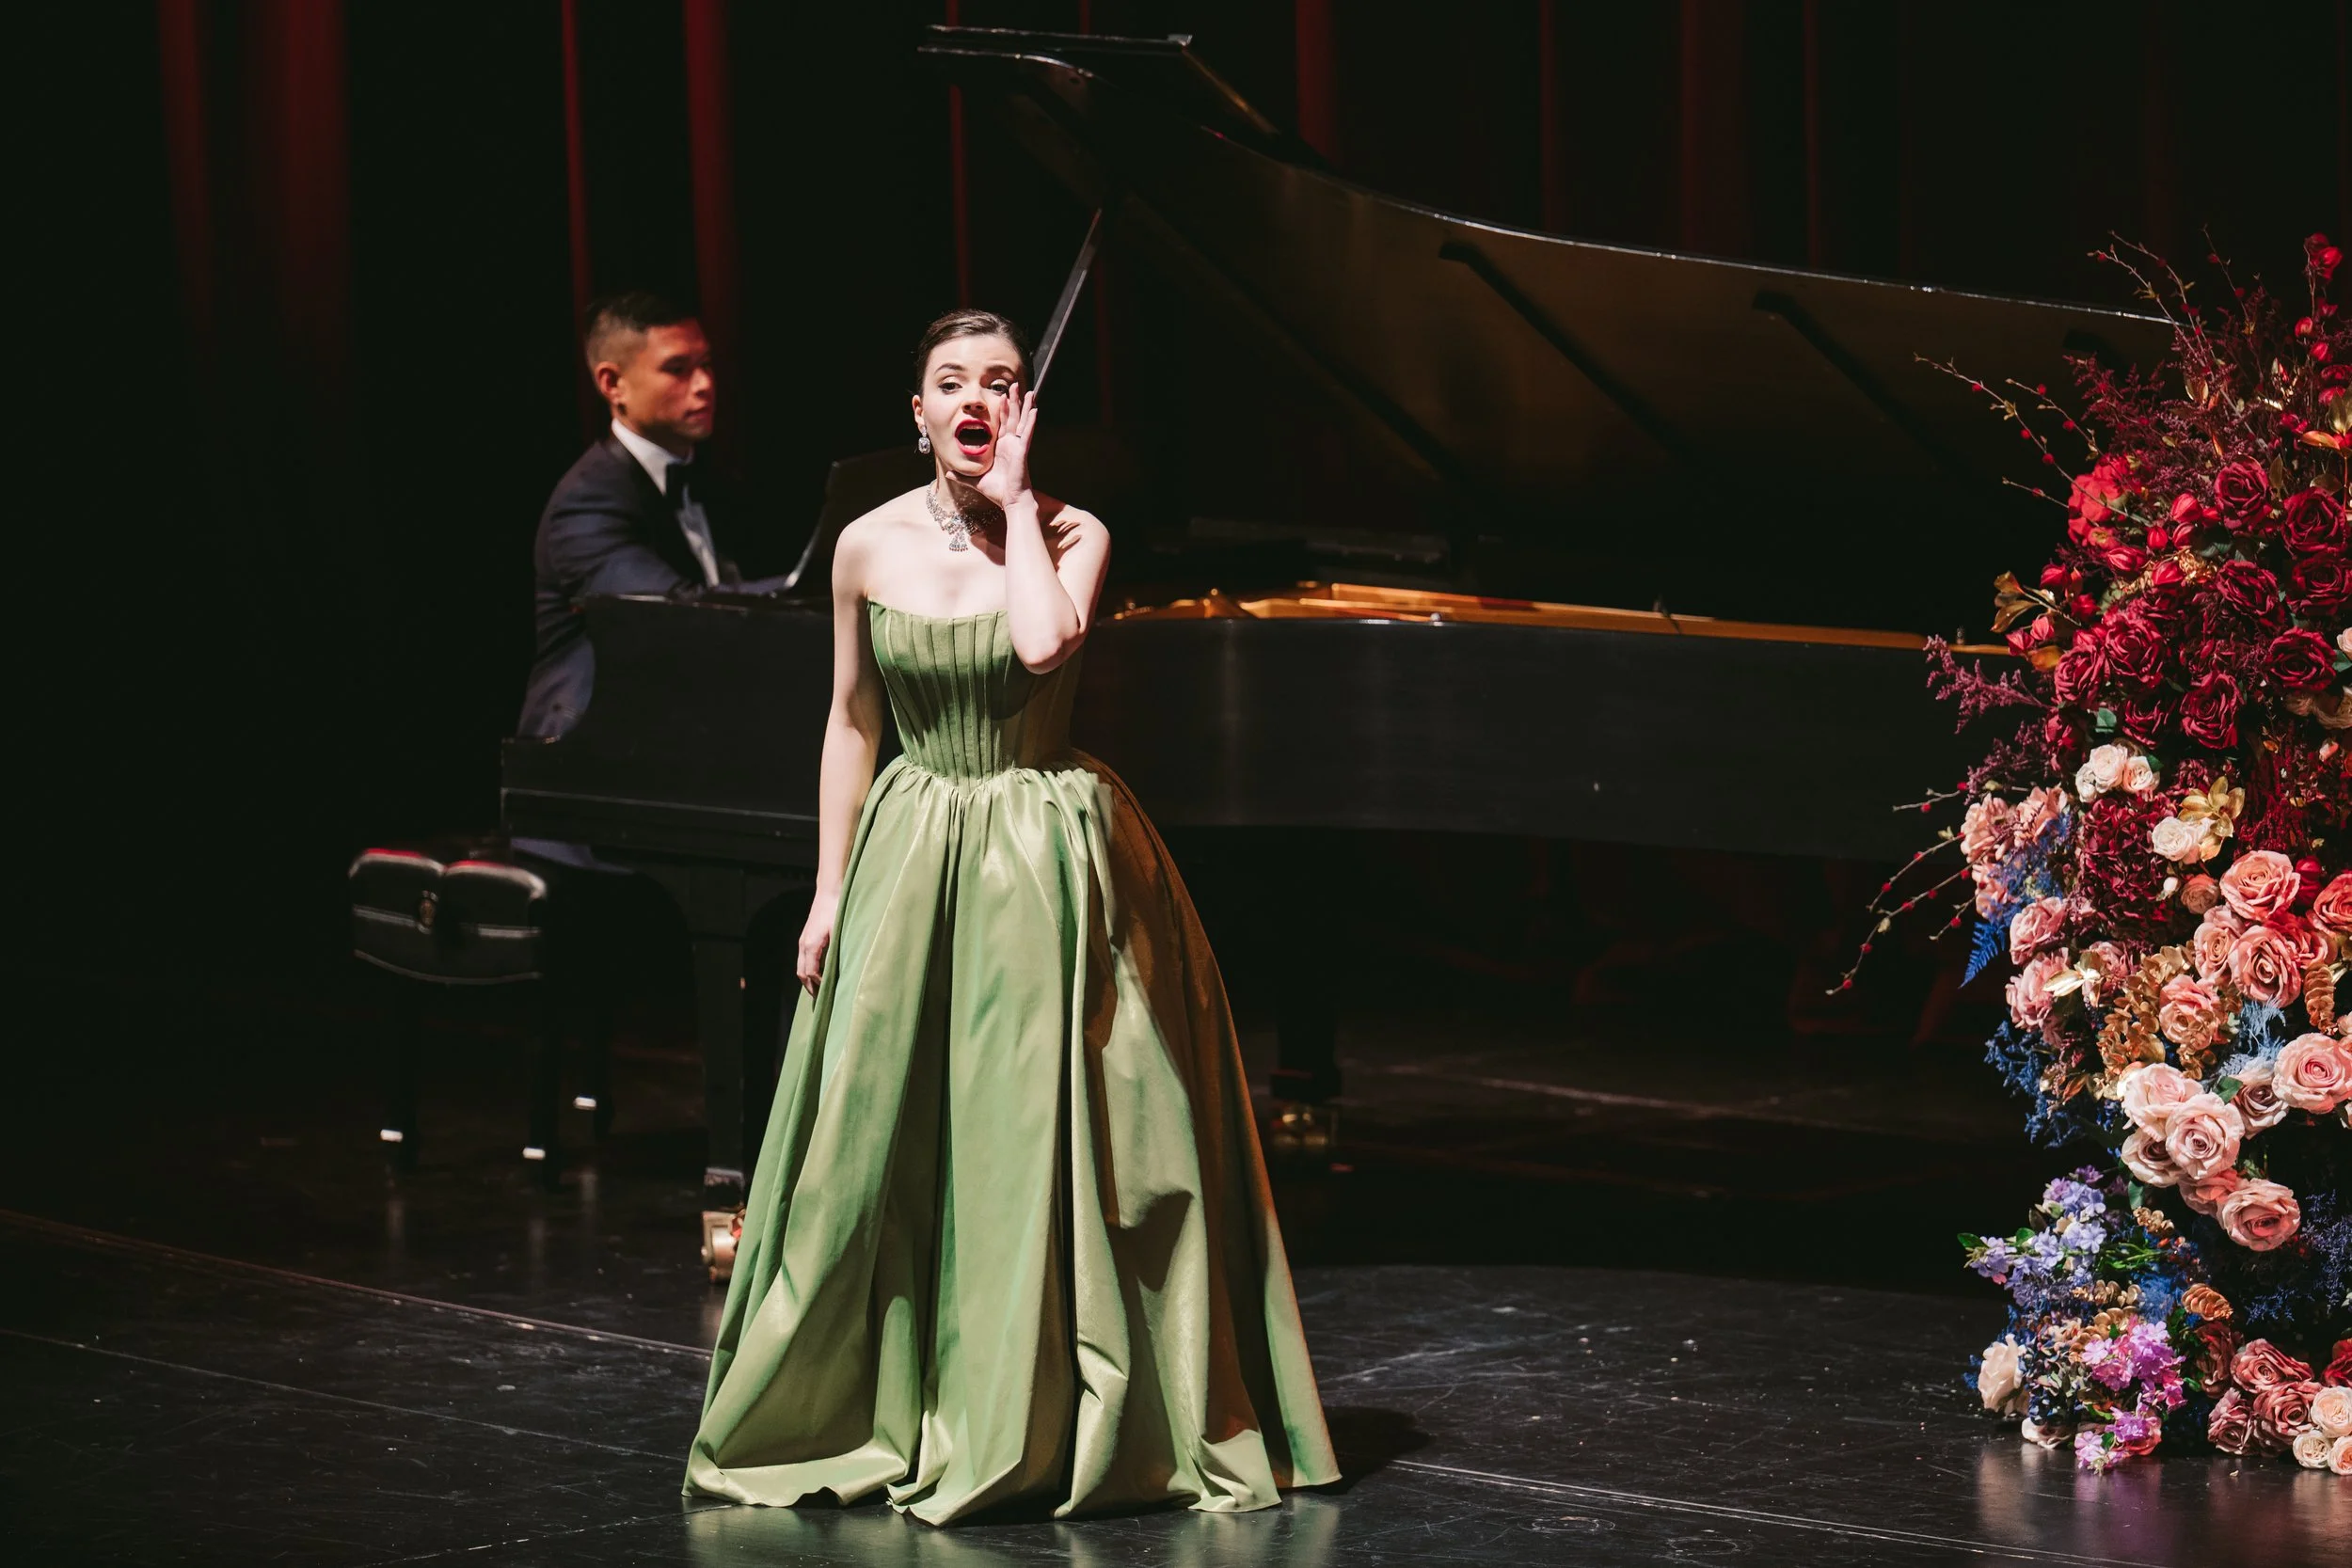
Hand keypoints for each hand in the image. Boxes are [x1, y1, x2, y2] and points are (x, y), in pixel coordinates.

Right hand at [795, 893, 837, 995]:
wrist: (830, 892)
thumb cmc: (836, 910)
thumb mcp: (839, 931)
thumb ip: (836, 950)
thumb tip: (839, 968)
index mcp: (811, 945)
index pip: (811, 973)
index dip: (818, 985)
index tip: (828, 992)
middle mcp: (804, 944)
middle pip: (802, 972)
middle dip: (809, 986)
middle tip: (820, 998)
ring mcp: (803, 940)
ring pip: (801, 965)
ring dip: (808, 978)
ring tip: (818, 988)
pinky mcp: (806, 936)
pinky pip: (804, 958)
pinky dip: (809, 968)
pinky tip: (819, 971)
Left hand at [975, 380, 1037, 509]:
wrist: (1010, 501)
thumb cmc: (996, 492)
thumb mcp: (975, 481)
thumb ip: (962, 476)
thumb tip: (949, 472)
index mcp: (1001, 448)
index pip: (1002, 424)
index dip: (1002, 409)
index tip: (1001, 395)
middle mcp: (1011, 445)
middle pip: (1013, 417)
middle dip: (1014, 401)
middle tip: (1016, 385)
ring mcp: (1018, 447)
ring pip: (1022, 421)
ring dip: (1025, 406)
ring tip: (1029, 391)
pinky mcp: (1022, 451)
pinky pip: (1027, 433)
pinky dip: (1031, 422)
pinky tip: (1035, 410)